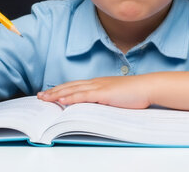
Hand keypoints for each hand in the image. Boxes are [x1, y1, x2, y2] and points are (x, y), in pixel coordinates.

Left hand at [37, 75, 151, 108]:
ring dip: (57, 94)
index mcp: (99, 83)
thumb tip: (95, 107)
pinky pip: (83, 96)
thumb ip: (105, 100)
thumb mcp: (116, 96)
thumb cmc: (136, 93)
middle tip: (40, 96)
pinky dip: (71, 98)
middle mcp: (96, 82)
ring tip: (45, 98)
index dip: (61, 89)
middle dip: (54, 91)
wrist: (147, 87)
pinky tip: (62, 101)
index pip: (75, 85)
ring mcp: (99, 87)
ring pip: (73, 90)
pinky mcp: (103, 93)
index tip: (50, 93)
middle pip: (70, 86)